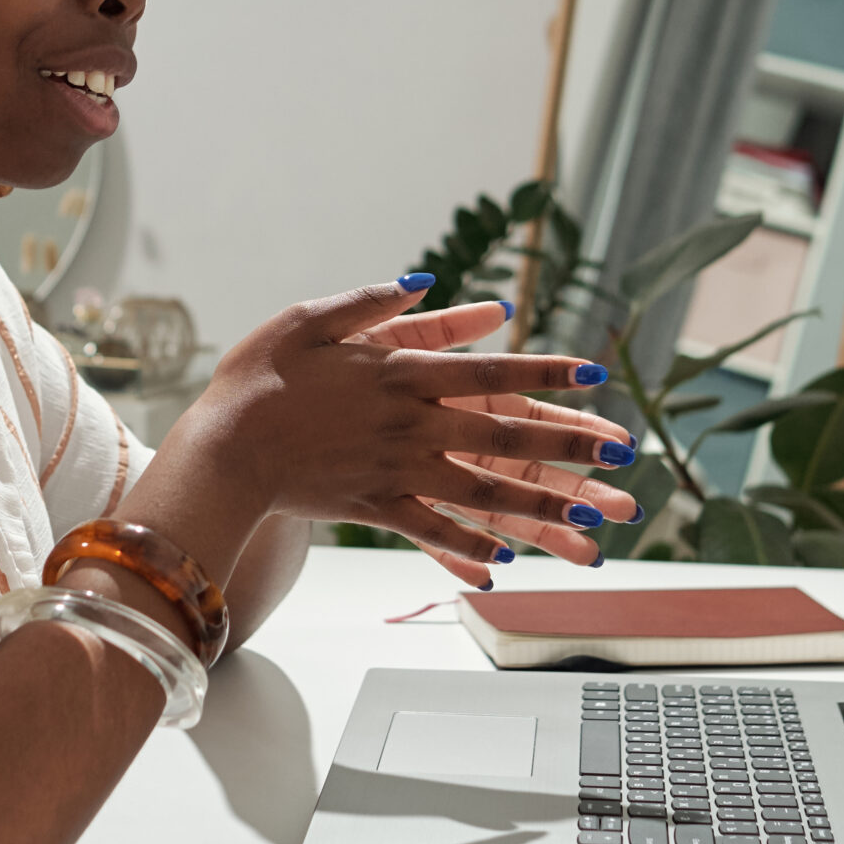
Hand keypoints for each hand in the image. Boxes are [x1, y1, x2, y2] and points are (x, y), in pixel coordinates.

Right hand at [177, 277, 642, 587]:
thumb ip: (374, 303)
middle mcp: (410, 424)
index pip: (490, 370)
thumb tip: (428, 283)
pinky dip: (470, 545)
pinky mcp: (374, 508)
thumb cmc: (258, 377)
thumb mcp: (310, 319)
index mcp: (400, 373)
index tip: (595, 375)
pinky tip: (506, 560)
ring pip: (484, 490)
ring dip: (543, 504)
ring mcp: (396, 471)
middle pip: (505, 435)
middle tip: (621, 453)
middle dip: (570, 444)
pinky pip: (433, 530)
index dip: (547, 371)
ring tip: (592, 518)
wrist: (221, 448)